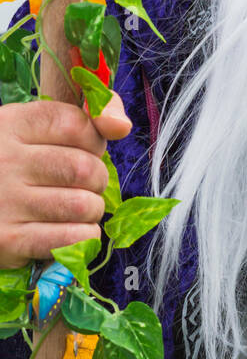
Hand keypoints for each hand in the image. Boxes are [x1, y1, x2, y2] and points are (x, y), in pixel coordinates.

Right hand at [0, 94, 131, 268]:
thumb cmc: (9, 163)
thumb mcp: (32, 129)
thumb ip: (84, 118)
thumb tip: (122, 126)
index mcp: (13, 125)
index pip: (76, 125)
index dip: (95, 140)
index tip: (88, 150)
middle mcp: (7, 160)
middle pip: (83, 168)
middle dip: (98, 179)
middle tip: (88, 185)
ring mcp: (5, 201)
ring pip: (81, 205)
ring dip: (92, 210)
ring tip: (81, 209)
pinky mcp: (8, 240)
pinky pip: (69, 239)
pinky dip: (84, 237)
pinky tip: (75, 231)